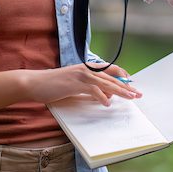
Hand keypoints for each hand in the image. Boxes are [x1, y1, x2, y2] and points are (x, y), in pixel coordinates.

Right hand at [21, 65, 140, 105]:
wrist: (35, 82)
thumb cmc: (53, 85)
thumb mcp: (74, 85)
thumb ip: (88, 88)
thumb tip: (104, 95)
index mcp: (86, 68)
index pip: (110, 70)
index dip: (122, 76)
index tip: (131, 84)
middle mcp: (86, 69)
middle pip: (112, 77)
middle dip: (126, 86)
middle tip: (137, 94)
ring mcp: (81, 75)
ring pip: (106, 83)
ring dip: (120, 91)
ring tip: (130, 98)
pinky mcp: (75, 83)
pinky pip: (92, 90)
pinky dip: (102, 96)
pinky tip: (107, 103)